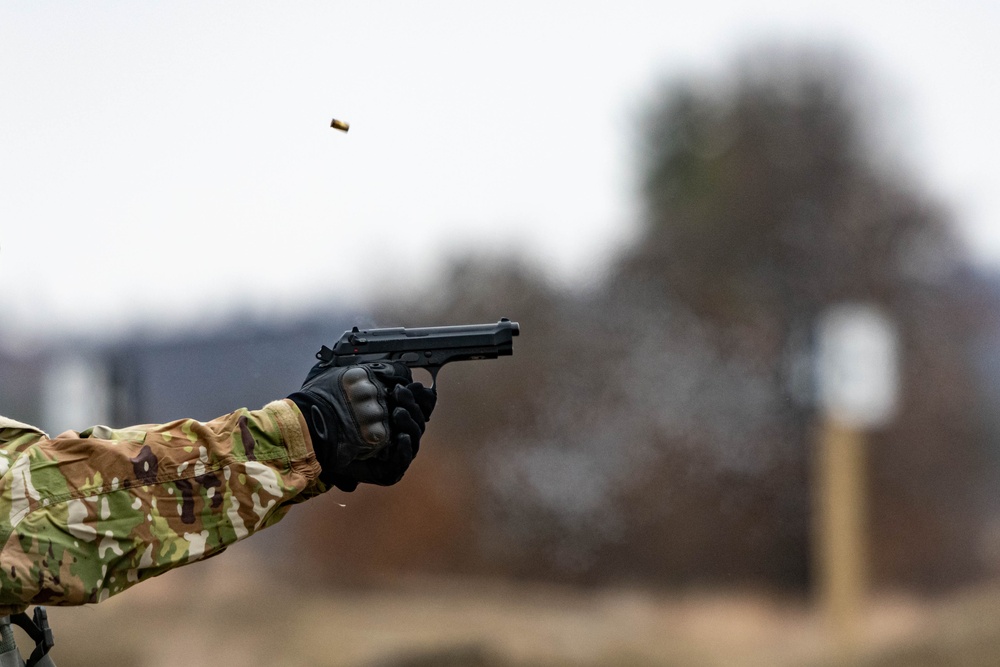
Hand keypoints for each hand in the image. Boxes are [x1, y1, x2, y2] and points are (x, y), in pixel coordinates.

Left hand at [289, 361, 435, 491]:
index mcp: (391, 416)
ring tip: (398, 412)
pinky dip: (404, 450)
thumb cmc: (333, 408)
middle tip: (400, 393)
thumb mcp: (358, 383)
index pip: (416, 408)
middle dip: (413, 406)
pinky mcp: (386, 472)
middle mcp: (394, 435)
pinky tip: (402, 437)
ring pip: (412, 439)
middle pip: (418, 421)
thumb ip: (381, 375)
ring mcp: (391, 454)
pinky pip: (401, 462)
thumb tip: (404, 370)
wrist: (312, 431)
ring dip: (410, 424)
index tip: (416, 386)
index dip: (421, 398)